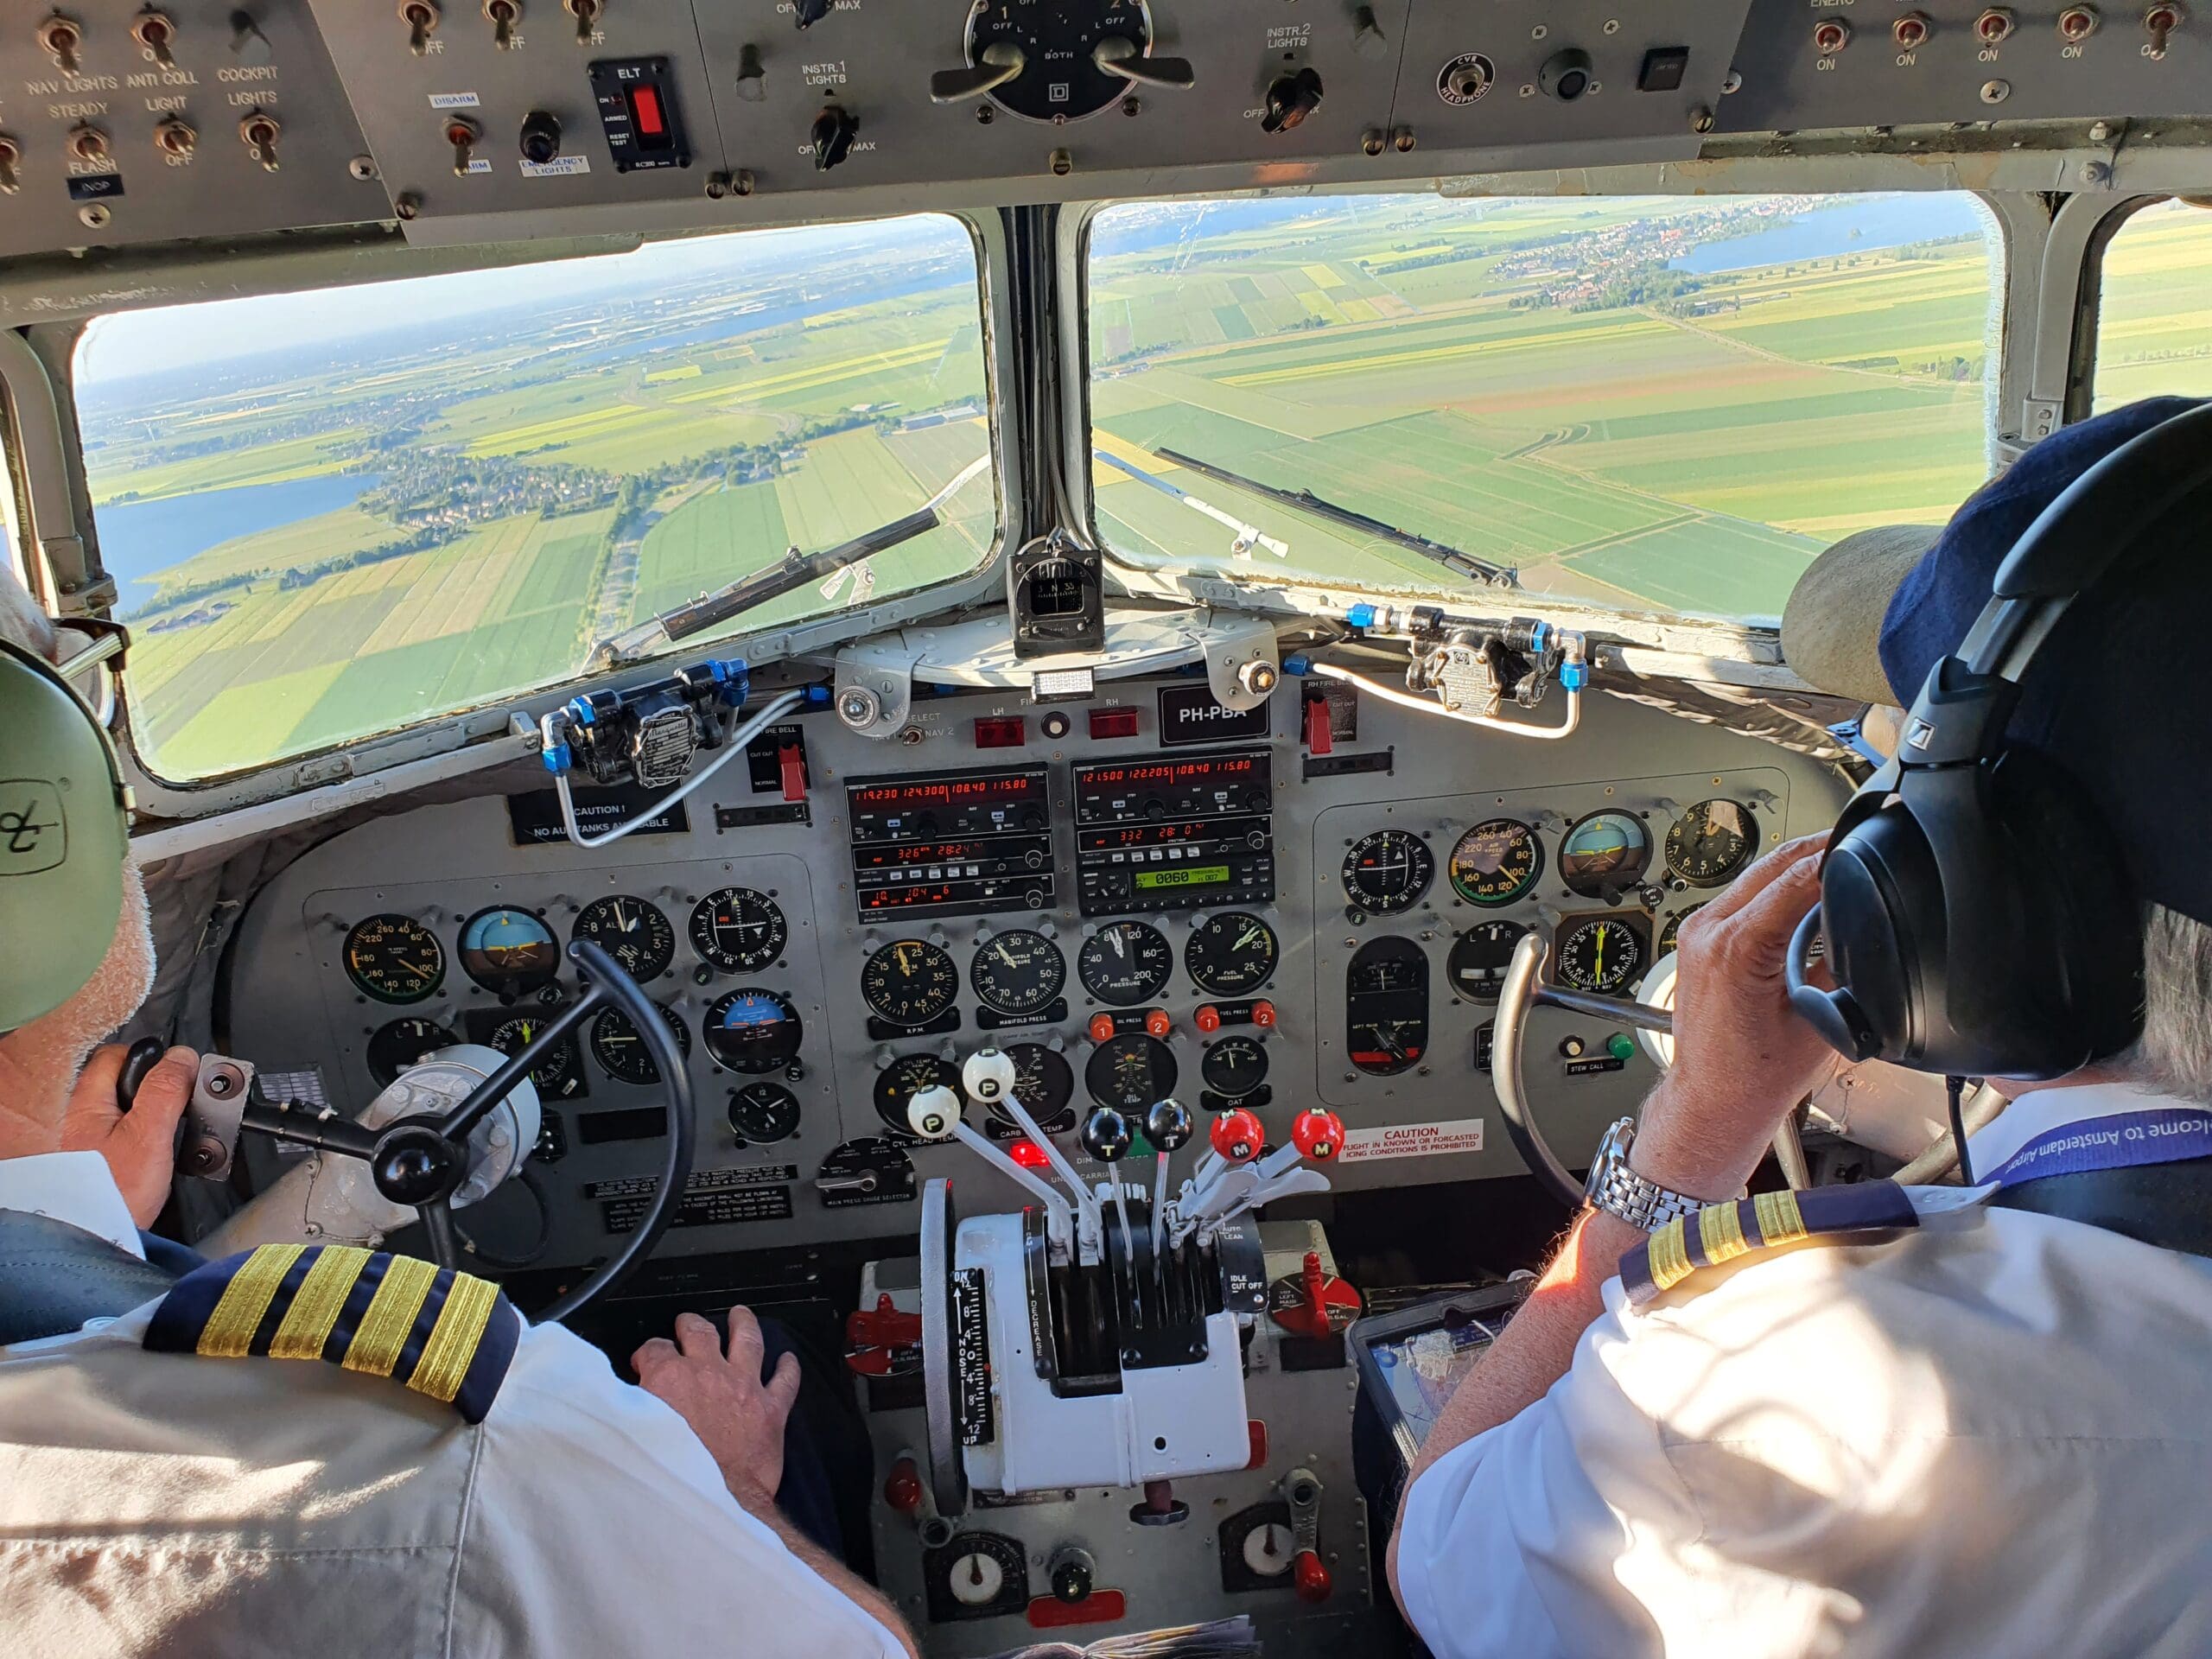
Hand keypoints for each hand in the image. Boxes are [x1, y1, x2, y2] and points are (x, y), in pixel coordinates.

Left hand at [59, 1043, 196, 1226]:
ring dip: (145, 1121)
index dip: (152, 1060)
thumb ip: (166, 1090)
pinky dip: (135, 1144)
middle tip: (176, 1112)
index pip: (118, 1055)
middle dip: (152, 1092)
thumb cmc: (113, 1194)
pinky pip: (115, 1140)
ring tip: (164, 1142)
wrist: (91, 1242)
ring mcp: (77, 1142)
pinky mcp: (87, 1164)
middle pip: (119, 1084)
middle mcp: (73, 1117)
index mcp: (84, 1101)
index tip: (178, 1077)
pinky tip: (146, 1163)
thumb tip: (182, 1057)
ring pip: (118, 1113)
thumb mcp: (150, 1134)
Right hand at [632, 1307, 800, 1509]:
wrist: (713, 1500)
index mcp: (669, 1378)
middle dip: (690, 1325)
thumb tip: (623, 1399)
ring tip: (740, 1315)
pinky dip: (788, 1368)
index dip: (649, 1353)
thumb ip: (628, 1409)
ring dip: (743, 1324)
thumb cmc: (670, 1473)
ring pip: (748, 1340)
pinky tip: (788, 1359)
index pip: (655, 1350)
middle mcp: (708, 1373)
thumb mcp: (631, 1435)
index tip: (647, 1361)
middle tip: (687, 1324)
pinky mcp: (771, 1409)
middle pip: (699, 1333)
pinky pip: (785, 1380)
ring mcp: (744, 1387)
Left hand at [1634, 835, 1840, 1200]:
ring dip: (1796, 866)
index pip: (1795, 877)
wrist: (1713, 1100)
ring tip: (1838, 865)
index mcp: (1737, 947)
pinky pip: (1743, 894)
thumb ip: (1837, 959)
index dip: (1836, 856)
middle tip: (1859, 842)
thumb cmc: (1754, 1076)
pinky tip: (1804, 893)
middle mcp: (1709, 931)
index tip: (1865, 842)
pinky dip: (1776, 887)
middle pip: (1772, 863)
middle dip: (1818, 849)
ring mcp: (1698, 931)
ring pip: (1755, 873)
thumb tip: (1858, 920)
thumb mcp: (1818, 1015)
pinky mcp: (1698, 938)